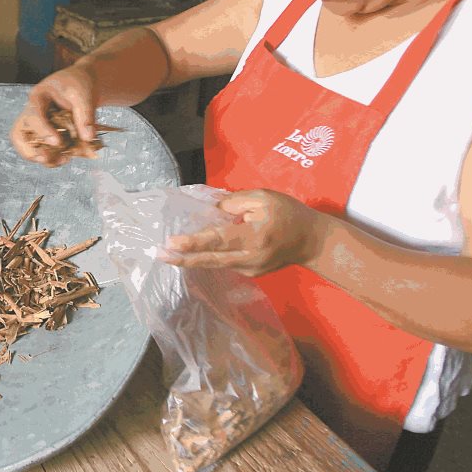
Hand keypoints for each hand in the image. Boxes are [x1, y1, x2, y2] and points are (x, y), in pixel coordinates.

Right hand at [10, 65, 97, 166]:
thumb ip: (85, 115)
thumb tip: (87, 138)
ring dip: (42, 157)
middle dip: (30, 150)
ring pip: (27, 146)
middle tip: (46, 158)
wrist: (82, 85)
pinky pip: (42, 151)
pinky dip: (52, 158)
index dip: (42, 131)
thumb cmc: (79, 84)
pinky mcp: (46, 136)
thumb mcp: (84, 94)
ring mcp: (37, 126)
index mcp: (38, 98)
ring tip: (63, 160)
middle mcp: (32, 113)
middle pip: (19, 135)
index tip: (58, 142)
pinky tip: (66, 158)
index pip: (33, 116)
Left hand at [158, 189, 325, 274]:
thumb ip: (235, 202)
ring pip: (216, 264)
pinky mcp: (251, 273)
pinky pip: (225, 264)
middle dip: (184, 258)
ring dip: (192, 260)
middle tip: (160, 254)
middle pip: (211, 259)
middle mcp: (250, 258)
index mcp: (255, 237)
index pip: (219, 239)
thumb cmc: (289, 214)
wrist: (312, 241)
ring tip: (168, 255)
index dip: (195, 242)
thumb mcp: (264, 198)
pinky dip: (208, 258)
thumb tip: (212, 209)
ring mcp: (251, 269)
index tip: (173, 242)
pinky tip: (192, 254)